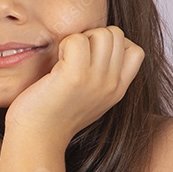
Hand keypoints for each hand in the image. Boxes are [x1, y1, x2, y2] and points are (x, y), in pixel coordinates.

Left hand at [5, 25, 144, 144]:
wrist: (37, 138)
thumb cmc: (55, 115)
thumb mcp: (92, 100)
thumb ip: (103, 78)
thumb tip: (102, 49)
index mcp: (117, 90)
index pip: (135, 51)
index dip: (114, 44)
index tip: (92, 56)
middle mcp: (111, 85)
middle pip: (117, 35)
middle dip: (94, 36)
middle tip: (74, 55)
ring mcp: (95, 80)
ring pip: (101, 33)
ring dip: (80, 38)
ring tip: (65, 57)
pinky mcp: (74, 76)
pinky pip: (77, 40)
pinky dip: (65, 44)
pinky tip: (56, 62)